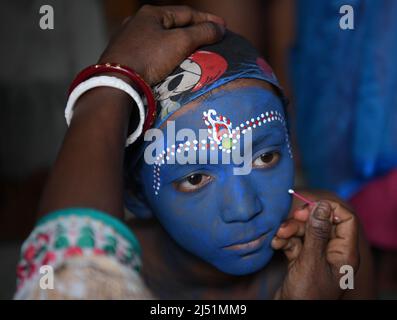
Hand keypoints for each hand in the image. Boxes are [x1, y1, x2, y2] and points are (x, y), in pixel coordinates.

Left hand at [99, 5, 225, 84]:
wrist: (117, 81)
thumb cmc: (148, 57)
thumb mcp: (179, 42)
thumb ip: (202, 33)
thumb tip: (220, 28)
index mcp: (151, 13)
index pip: (186, 12)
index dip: (207, 19)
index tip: (223, 27)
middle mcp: (138, 22)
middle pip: (173, 25)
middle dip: (193, 31)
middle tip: (210, 39)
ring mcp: (129, 39)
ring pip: (161, 39)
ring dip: (179, 44)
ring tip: (194, 52)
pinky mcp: (125, 56)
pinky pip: (151, 52)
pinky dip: (165, 55)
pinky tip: (170, 62)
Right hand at [272, 201, 359, 298]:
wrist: (290, 314)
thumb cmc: (306, 294)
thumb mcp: (311, 261)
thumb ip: (316, 232)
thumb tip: (323, 205)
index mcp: (344, 252)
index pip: (345, 219)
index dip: (329, 209)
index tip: (310, 206)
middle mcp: (332, 252)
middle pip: (321, 223)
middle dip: (302, 220)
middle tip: (290, 219)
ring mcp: (316, 255)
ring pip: (305, 231)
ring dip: (290, 230)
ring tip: (278, 236)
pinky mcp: (301, 259)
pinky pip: (294, 241)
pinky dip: (285, 240)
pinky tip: (276, 244)